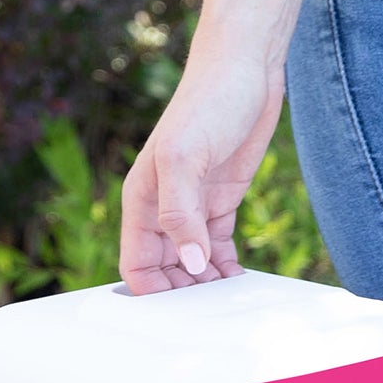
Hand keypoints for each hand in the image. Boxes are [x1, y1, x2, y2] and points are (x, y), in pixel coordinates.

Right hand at [118, 62, 284, 293]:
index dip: (153, 292)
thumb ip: (181, 213)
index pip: (136, 264)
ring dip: (205, 284)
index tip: (179, 314)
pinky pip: (217, 245)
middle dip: (183, 294)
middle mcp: (164, 206)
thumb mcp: (185, 157)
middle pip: (164, 270)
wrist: (246, 68)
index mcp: (142, 199)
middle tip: (212, 313)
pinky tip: (239, 280)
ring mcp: (194, 203)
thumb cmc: (208, 102)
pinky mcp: (222, 198)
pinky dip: (225, 265)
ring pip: (191, 261)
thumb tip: (191, 264)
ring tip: (228, 302)